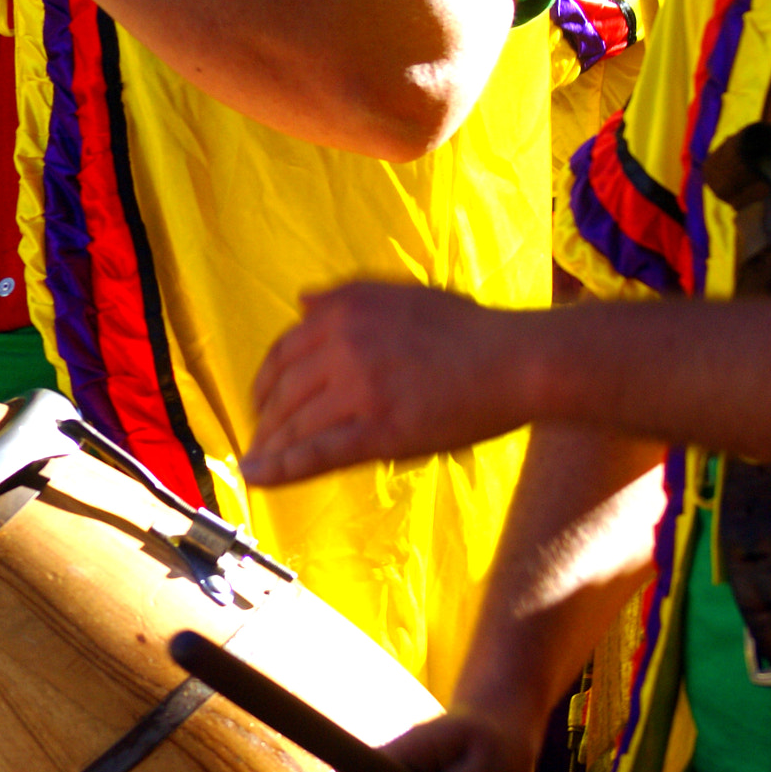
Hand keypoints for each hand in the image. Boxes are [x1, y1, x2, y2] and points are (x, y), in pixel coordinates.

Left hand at [243, 282, 533, 485]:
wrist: (515, 360)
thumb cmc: (467, 328)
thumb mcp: (402, 294)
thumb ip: (346, 296)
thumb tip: (300, 301)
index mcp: (345, 310)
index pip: (285, 350)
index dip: (265, 381)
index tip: (260, 401)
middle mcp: (343, 345)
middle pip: (284, 390)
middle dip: (265, 419)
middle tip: (258, 438)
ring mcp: (359, 389)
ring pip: (296, 424)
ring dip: (269, 447)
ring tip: (255, 463)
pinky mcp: (378, 430)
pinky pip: (317, 452)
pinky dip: (282, 468)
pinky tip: (259, 477)